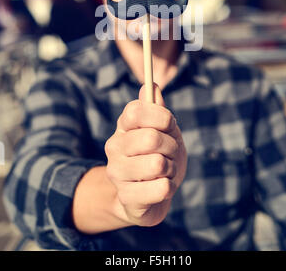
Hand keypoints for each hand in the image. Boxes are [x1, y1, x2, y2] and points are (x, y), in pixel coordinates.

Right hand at [105, 83, 186, 226]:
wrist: (149, 196)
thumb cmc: (158, 155)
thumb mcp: (163, 130)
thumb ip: (157, 109)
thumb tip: (152, 86)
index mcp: (123, 126)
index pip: (136, 111)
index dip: (161, 117)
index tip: (169, 125)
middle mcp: (114, 147)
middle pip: (151, 138)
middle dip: (172, 146)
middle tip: (169, 153)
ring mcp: (117, 173)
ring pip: (157, 164)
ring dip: (171, 169)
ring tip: (164, 171)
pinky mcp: (126, 198)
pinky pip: (161, 188)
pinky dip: (169, 188)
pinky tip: (161, 188)